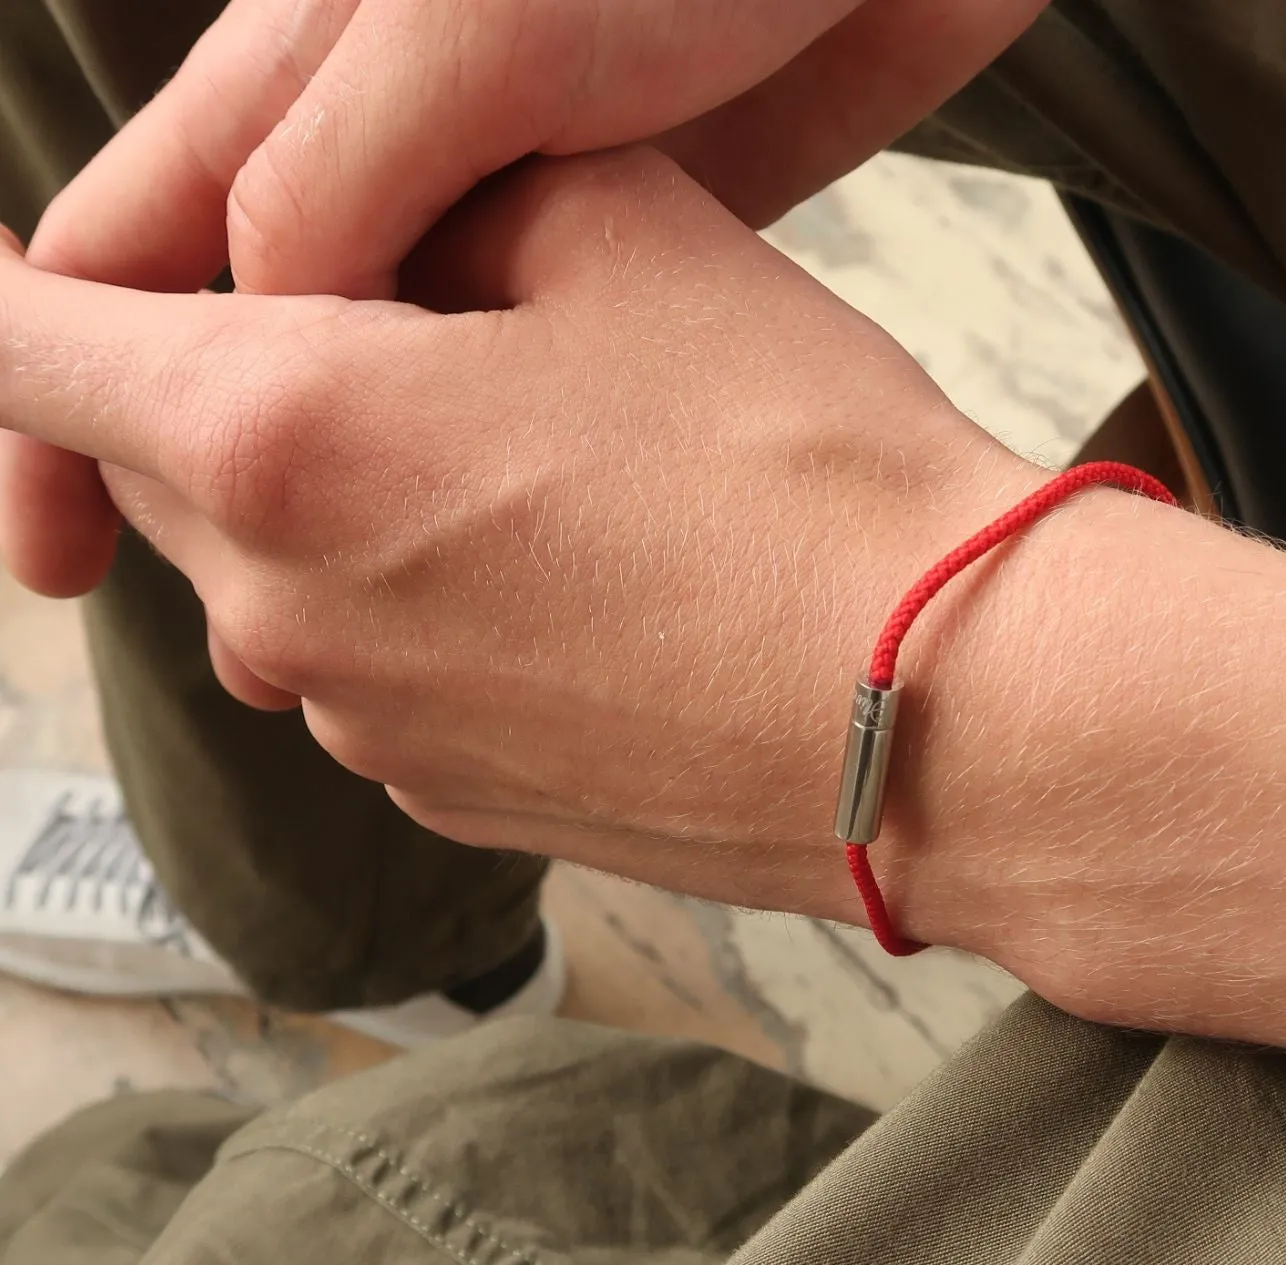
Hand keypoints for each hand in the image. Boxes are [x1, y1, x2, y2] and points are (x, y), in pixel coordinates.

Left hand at [0, 149, 1031, 921]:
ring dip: (345, 508)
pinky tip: (573, 588)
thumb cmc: (803, 477)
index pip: (24, 349)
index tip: (17, 274)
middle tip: (394, 337)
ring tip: (530, 478)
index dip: (6, 289)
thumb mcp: (629, 243)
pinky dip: (420, 611)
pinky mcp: (453, 797)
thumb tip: (394, 236)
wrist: (948, 717)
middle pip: (164, 471)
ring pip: (278, 580)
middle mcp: (286, 614)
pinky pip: (374, 673)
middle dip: (227, 388)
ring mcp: (368, 730)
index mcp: (285, 436)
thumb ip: (449, 202)